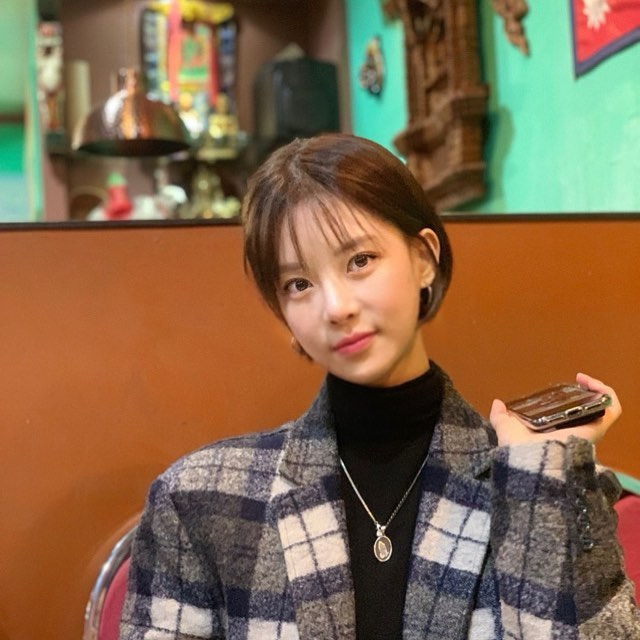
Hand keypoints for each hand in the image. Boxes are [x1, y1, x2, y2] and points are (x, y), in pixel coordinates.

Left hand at [490, 373, 621, 446]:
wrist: (529, 461)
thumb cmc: (518, 449)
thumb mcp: (506, 428)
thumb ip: (501, 417)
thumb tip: (497, 403)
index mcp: (556, 434)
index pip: (571, 417)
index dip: (571, 401)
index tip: (564, 387)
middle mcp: (574, 433)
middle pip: (590, 412)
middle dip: (587, 394)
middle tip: (578, 381)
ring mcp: (588, 431)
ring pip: (604, 408)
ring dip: (599, 390)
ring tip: (584, 380)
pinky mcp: (597, 428)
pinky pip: (613, 408)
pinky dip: (607, 393)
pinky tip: (591, 383)